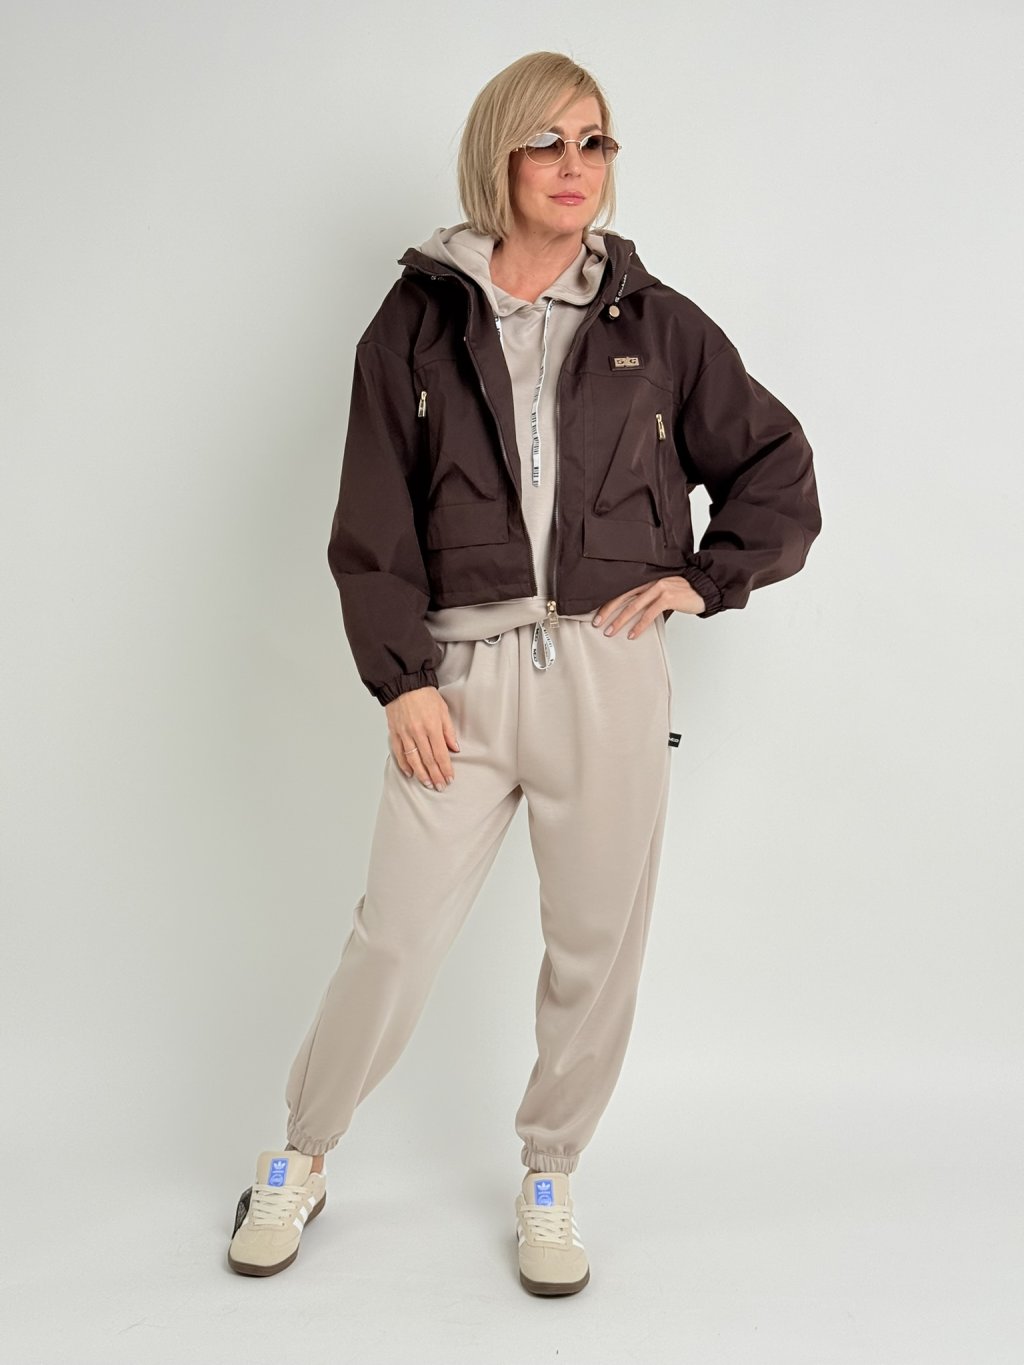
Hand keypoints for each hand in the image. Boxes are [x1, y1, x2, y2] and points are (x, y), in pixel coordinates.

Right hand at [384, 686, 459, 791]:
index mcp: (432, 727)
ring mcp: (405, 734)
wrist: (403, 683)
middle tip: (440, 786)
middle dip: (435, 775)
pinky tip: (410, 773)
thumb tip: (454, 748)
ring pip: (413, 759)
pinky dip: (404, 764)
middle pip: (428, 760)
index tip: (449, 778)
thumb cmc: (425, 695)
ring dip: (421, 774)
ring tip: (428, 783)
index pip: (440, 754)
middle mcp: (418, 733)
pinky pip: (399, 752)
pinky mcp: (395, 733)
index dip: (445, 768)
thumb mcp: (443, 710)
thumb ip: (448, 731)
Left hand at [591, 576, 705, 638]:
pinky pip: (649, 614)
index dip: (609, 603)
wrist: (705, 588)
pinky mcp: (668, 597)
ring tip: (610, 632)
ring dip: (620, 621)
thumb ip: (650, 601)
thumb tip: (636, 617)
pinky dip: (639, 626)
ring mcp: (659, 589)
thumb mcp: (664, 593)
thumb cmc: (686, 593)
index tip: (597, 614)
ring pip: (634, 606)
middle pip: (623, 597)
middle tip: (597, 623)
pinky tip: (632, 634)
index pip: (623, 592)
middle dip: (608, 611)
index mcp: (648, 581)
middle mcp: (651, 583)